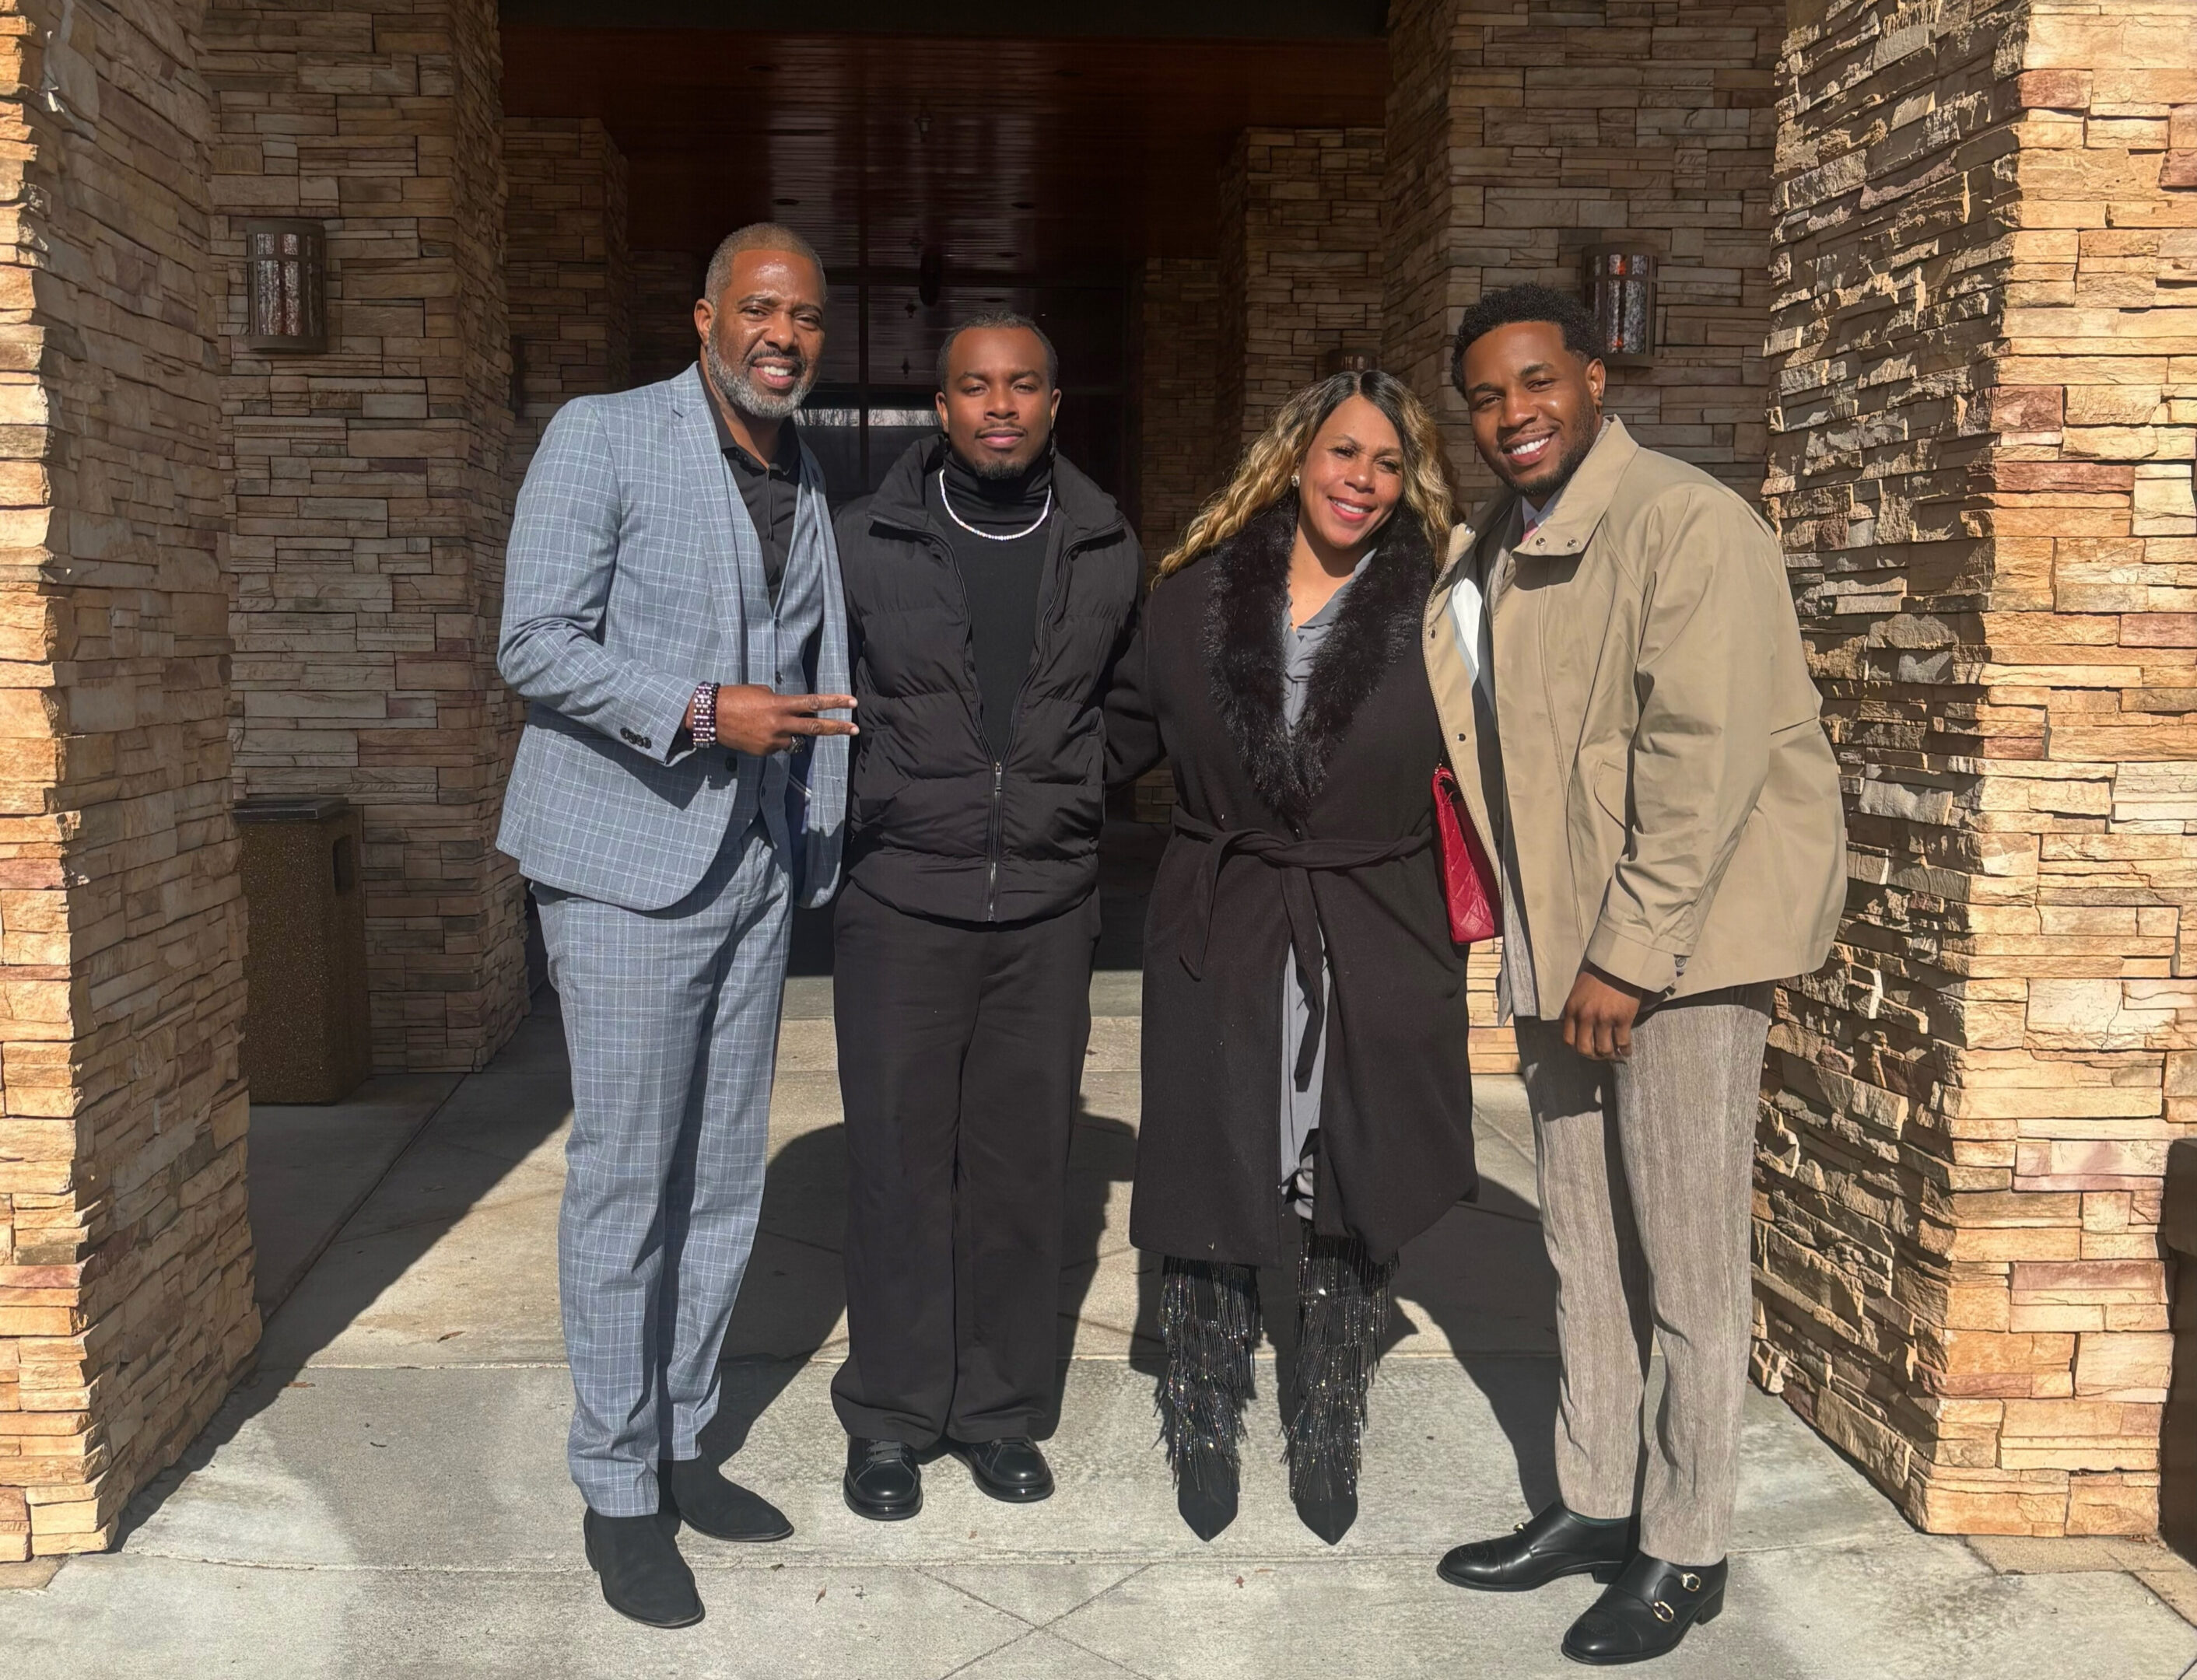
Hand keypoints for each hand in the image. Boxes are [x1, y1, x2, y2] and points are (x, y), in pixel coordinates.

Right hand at [704, 686, 857, 754]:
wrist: (711, 717)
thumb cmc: (736, 698)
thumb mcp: (762, 693)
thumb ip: (782, 703)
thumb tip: (793, 713)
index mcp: (780, 705)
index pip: (814, 703)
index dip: (835, 703)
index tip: (852, 703)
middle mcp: (780, 724)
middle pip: (816, 728)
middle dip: (838, 728)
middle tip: (855, 729)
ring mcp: (773, 741)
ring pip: (794, 739)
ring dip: (790, 732)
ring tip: (767, 722)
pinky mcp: (765, 752)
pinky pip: (778, 745)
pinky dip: (774, 738)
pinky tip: (757, 731)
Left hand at [1559, 965, 1648, 1061]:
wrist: (1618, 965)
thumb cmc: (1598, 976)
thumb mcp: (1578, 992)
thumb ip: (1576, 1010)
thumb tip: (1579, 1029)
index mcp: (1573, 1010)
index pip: (1569, 1040)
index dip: (1577, 1048)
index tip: (1585, 1049)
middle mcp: (1586, 1017)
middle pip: (1585, 1049)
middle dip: (1593, 1056)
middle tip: (1600, 1055)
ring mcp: (1604, 1019)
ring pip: (1604, 1049)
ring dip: (1610, 1055)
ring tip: (1615, 1053)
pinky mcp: (1622, 1019)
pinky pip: (1622, 1042)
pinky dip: (1625, 1050)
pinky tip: (1627, 1051)